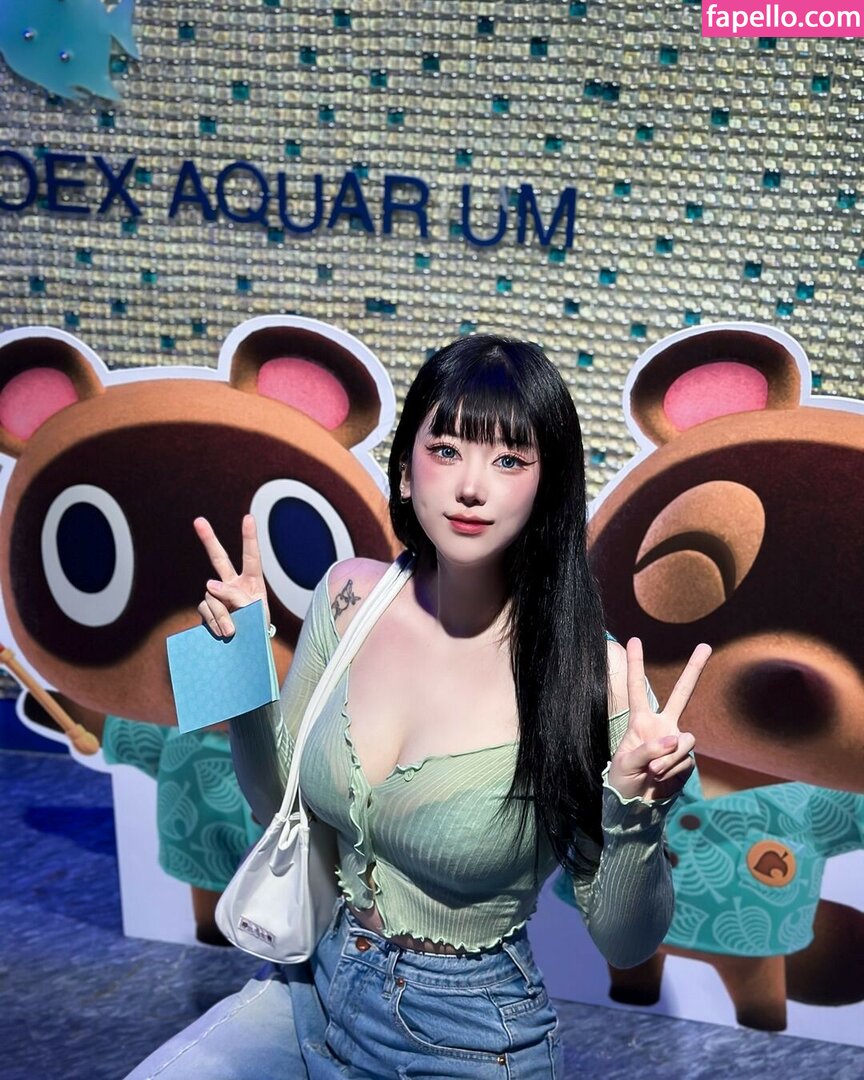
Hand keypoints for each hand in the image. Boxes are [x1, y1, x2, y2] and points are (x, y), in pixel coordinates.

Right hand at [194, 514, 268, 637]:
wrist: (249, 648)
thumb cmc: (259, 627)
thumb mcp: (258, 613)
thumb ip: (238, 597)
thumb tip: (209, 584)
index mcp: (252, 582)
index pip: (251, 557)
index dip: (249, 537)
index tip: (248, 517)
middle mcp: (233, 584)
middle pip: (218, 558)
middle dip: (209, 540)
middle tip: (198, 521)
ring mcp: (218, 596)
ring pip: (212, 596)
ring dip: (222, 614)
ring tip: (232, 631)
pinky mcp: (207, 609)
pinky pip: (206, 610)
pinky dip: (214, 621)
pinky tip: (222, 633)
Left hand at [606, 638, 710, 801]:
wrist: (636, 804)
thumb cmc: (624, 779)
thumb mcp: (626, 762)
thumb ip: (649, 748)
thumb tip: (675, 739)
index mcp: (640, 721)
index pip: (636, 688)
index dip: (635, 664)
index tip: (634, 639)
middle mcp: (662, 726)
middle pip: (681, 693)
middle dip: (694, 670)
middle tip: (706, 645)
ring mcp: (676, 742)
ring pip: (685, 740)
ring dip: (669, 758)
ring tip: (653, 771)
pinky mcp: (686, 760)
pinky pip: (684, 762)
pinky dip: (672, 772)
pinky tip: (660, 779)